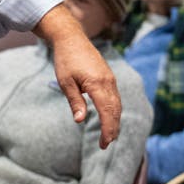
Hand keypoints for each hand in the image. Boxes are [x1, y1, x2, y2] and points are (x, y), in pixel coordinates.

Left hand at [34, 4, 121, 147]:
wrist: (71, 38)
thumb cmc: (66, 60)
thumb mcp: (65, 82)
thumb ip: (75, 101)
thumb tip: (80, 120)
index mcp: (97, 83)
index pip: (107, 112)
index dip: (108, 129)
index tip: (104, 143)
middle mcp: (108, 82)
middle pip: (116, 110)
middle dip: (113, 129)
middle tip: (105, 144)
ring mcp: (110, 79)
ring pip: (117, 104)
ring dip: (115, 121)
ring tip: (109, 135)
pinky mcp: (109, 77)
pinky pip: (115, 97)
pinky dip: (114, 110)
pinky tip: (109, 118)